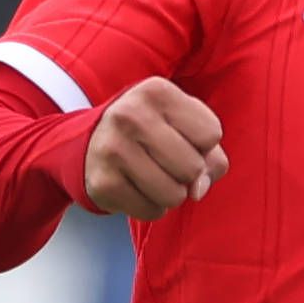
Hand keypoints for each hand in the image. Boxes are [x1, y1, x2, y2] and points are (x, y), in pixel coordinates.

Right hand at [83, 78, 228, 218]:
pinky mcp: (104, 182)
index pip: (211, 134)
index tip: (181, 138)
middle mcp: (131, 114)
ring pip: (175, 195)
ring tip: (153, 176)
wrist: (92, 144)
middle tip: (166, 162)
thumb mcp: (185, 127)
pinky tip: (136, 188)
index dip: (203, 145)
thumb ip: (211, 157)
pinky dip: (151, 207)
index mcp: (157, 92)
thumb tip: (198, 191)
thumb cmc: (152, 134)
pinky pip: (152, 211)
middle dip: (188, 174)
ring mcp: (114, 149)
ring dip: (171, 194)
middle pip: (193, 167)